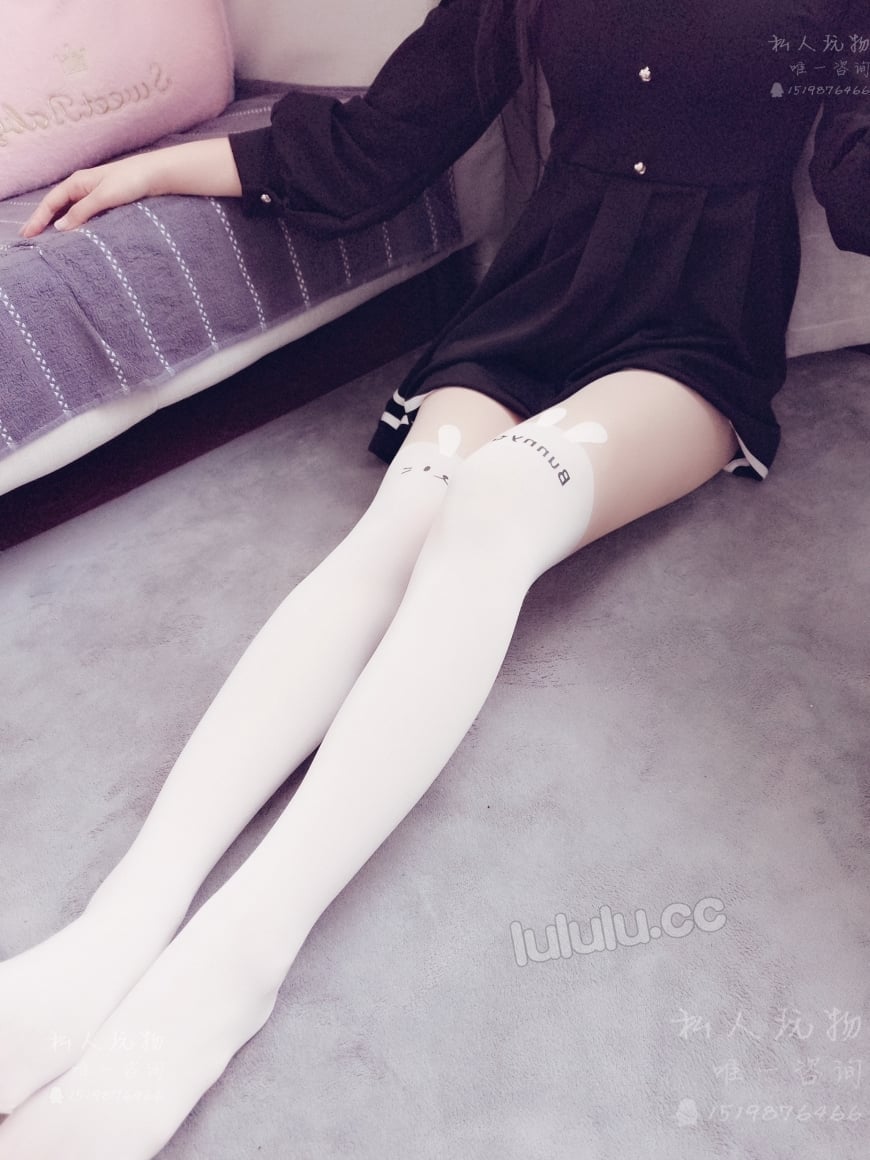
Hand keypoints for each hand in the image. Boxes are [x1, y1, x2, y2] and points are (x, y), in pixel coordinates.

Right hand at [20, 152, 162, 238]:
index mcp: (77, 183)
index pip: (50, 203)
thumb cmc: (131, 181)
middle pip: (57, 206)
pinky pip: (84, 214)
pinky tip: (75, 234)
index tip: (27, 235)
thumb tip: (60, 227)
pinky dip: (75, 224)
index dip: (37, 219)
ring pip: (70, 211)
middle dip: (43, 222)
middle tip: (31, 239)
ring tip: (49, 240)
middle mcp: (82, 187)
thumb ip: (82, 212)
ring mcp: (94, 194)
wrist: (156, 174)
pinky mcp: (107, 201)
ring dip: (59, 224)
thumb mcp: (103, 197)